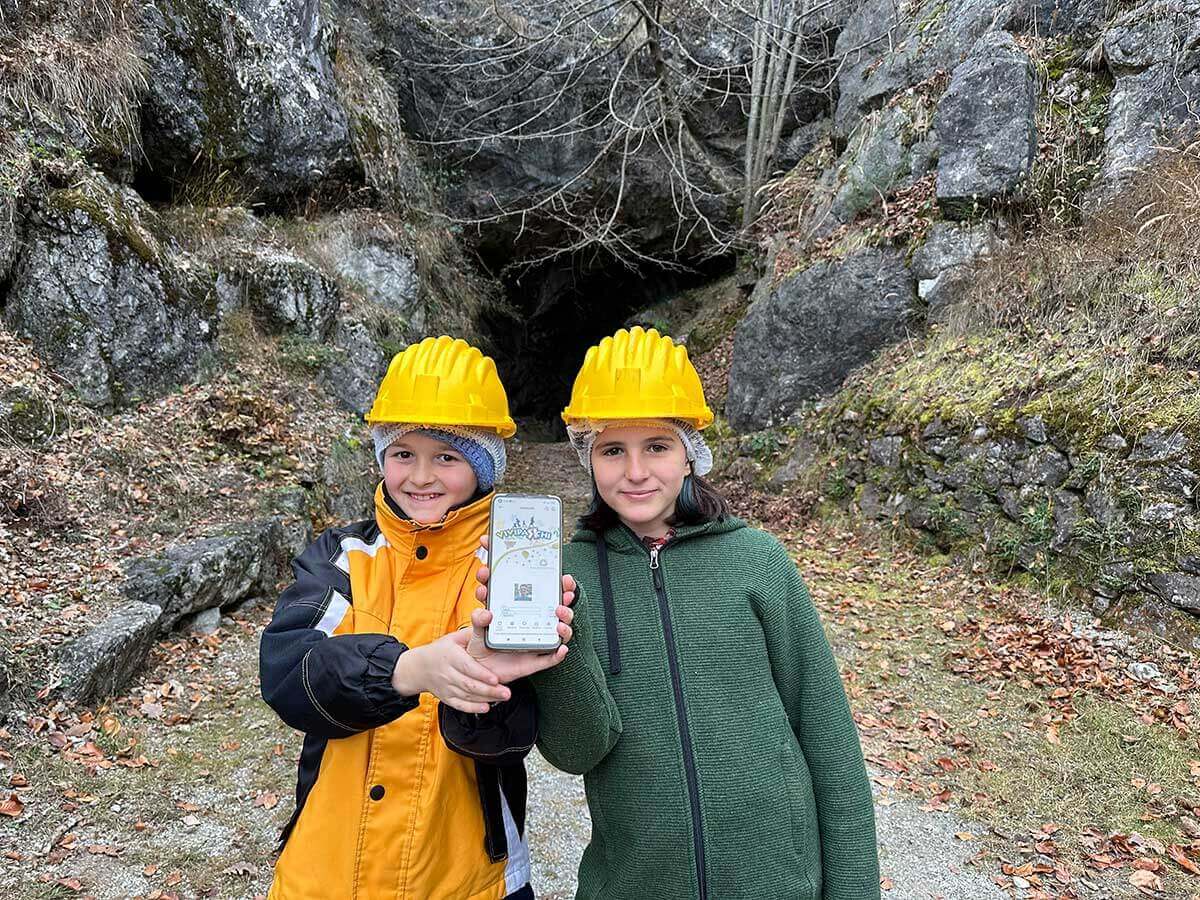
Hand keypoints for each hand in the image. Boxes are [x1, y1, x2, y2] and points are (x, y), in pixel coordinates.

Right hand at [391, 631, 511, 713]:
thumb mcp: (454, 637)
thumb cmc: (441, 650)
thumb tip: (488, 618)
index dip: (481, 674)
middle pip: (469, 684)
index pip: (467, 667)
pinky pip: (459, 705)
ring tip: (501, 697)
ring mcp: (446, 687)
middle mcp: (447, 673)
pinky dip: (472, 708)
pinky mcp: (446, 697)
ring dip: (485, 698)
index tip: (495, 678)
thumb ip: (472, 632)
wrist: (419, 668)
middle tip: (506, 692)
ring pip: (466, 695)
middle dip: (489, 689)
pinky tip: (485, 707)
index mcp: (450, 656)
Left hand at [471, 535, 575, 681]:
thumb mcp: (477, 630)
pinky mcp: (536, 660)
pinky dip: (559, 653)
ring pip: (560, 628)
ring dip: (565, 619)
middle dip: (563, 592)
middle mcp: (534, 622)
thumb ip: (479, 620)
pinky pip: (552, 657)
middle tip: (564, 585)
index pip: (537, 589)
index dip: (544, 576)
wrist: (481, 670)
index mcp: (520, 609)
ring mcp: (538, 640)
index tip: (554, 574)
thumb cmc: (482, 645)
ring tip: (559, 611)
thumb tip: (485, 612)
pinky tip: (562, 648)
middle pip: (555, 605)